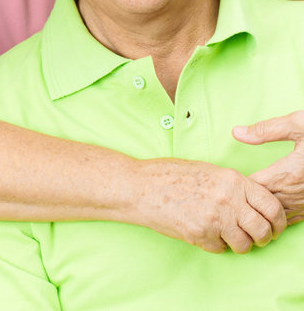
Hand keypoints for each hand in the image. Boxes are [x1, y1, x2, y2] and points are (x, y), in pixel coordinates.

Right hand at [131, 158, 285, 253]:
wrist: (142, 187)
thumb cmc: (171, 175)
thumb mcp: (209, 170)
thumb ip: (233, 185)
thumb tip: (251, 200)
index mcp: (232, 180)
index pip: (271, 205)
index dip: (277, 220)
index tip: (274, 225)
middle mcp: (227, 199)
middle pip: (262, 229)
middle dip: (262, 237)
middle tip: (255, 237)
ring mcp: (214, 218)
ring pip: (244, 244)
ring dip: (239, 244)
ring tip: (226, 235)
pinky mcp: (200, 234)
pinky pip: (220, 248)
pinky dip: (215, 244)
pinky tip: (204, 232)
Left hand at [233, 110, 303, 224]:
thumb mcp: (298, 124)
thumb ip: (266, 130)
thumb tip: (236, 132)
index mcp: (290, 173)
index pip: (254, 187)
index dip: (238, 186)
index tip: (226, 182)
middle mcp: (298, 192)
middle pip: (263, 204)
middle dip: (246, 201)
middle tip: (229, 196)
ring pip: (279, 215)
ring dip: (262, 211)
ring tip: (245, 206)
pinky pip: (295, 218)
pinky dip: (280, 215)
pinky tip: (272, 210)